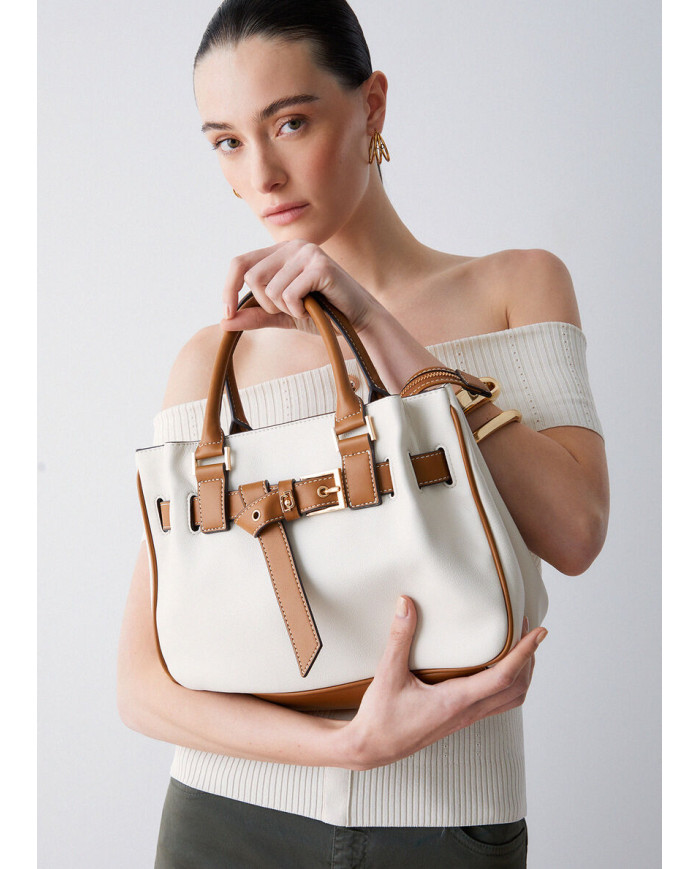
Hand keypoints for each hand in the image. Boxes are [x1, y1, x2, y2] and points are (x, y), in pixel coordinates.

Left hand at [220, 239, 380, 333]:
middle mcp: (293, 246)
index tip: (226, 314)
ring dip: (285, 309)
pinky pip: (289, 295)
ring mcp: (307, 252)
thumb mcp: (282, 315)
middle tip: (290, 310)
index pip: (240, 263)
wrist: (357, 322)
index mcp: (281, 251)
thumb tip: (224, 322)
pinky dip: (298, 310)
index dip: (228, 288)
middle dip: (267, 304)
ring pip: (270, 289)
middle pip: (253, 278)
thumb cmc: (322, 314)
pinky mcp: (320, 266)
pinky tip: (315, 308)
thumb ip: (255, 315)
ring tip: (306, 308)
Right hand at [343, 596, 546, 770]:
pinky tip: (496, 667)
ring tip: (521, 647)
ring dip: (523, 673)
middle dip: (529, 659)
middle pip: (517, 689)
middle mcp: (467, 712)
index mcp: (455, 701)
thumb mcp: (387, 674)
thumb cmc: (380, 717)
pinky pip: (497, 703)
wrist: (372, 748)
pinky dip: (508, 683)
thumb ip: (399, 638)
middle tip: (529, 630)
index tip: (540, 632)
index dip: (525, 653)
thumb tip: (406, 603)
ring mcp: (465, 718)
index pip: (504, 677)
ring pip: (510, 700)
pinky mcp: (460, 719)